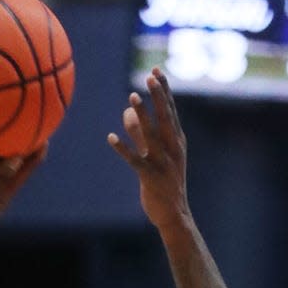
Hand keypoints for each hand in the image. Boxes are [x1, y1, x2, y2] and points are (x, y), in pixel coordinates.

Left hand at [108, 69, 188, 232]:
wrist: (174, 215)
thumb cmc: (165, 183)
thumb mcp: (157, 154)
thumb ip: (141, 133)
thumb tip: (127, 111)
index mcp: (177, 142)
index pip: (170, 111)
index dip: (164, 91)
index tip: (156, 71)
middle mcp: (172, 150)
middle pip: (164, 118)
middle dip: (158, 97)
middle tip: (150, 77)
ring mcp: (162, 164)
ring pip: (150, 135)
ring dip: (141, 115)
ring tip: (132, 97)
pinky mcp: (150, 178)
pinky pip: (135, 161)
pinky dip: (123, 149)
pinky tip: (111, 138)